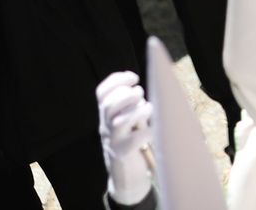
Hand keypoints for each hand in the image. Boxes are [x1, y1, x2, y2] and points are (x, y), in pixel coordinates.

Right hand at [97, 71, 153, 204]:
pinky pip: (133, 141)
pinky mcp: (123, 155)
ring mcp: (113, 142)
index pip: (101, 93)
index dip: (116, 80)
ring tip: (149, 108)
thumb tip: (138, 90)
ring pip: (118, 122)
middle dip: (126, 94)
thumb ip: (129, 107)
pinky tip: (154, 129)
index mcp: (106, 117)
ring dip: (137, 110)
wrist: (126, 178)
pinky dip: (146, 131)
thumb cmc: (131, 144)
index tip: (133, 76)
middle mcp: (106, 127)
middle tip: (141, 93)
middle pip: (108, 105)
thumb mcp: (127, 122)